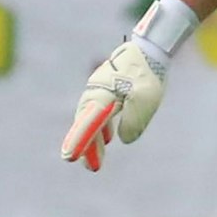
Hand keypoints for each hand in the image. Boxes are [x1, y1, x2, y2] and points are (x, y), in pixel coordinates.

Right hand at [60, 40, 164, 171]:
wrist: (148, 49)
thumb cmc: (147, 73)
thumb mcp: (146, 100)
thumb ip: (134, 122)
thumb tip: (123, 139)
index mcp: (102, 96)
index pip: (87, 123)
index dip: (79, 141)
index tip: (69, 157)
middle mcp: (95, 94)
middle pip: (86, 124)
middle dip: (87, 147)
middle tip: (92, 168)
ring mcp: (99, 91)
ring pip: (91, 120)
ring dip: (94, 140)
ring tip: (97, 161)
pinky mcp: (107, 89)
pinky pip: (99, 112)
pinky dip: (100, 127)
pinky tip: (108, 137)